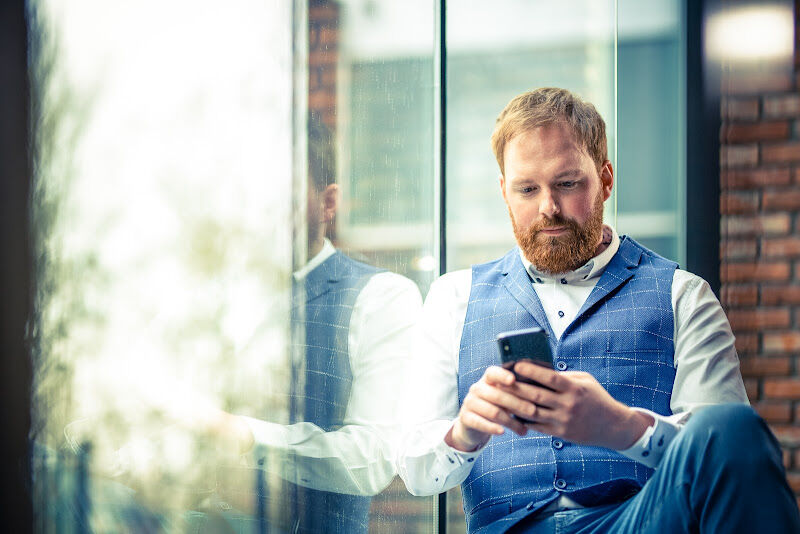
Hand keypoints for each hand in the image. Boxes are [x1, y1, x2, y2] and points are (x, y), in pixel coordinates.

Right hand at [445, 365, 531, 451]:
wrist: (473, 423)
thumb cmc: (496, 406)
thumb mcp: (505, 396)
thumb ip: (518, 392)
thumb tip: (542, 391)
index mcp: (487, 380)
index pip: (492, 373)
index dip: (502, 375)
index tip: (513, 380)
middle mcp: (477, 388)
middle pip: (497, 394)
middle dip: (517, 403)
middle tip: (533, 411)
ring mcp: (470, 402)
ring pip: (492, 411)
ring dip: (510, 421)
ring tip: (523, 430)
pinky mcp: (465, 417)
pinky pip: (480, 422)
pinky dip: (492, 428)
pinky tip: (502, 432)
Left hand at [500, 361, 652, 449]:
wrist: (612, 426)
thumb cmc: (596, 398)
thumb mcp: (585, 381)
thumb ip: (565, 376)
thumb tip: (540, 369)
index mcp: (574, 388)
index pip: (549, 377)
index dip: (532, 371)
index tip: (516, 365)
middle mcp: (568, 404)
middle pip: (536, 395)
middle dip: (516, 387)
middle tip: (500, 381)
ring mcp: (564, 420)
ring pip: (533, 412)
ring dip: (515, 404)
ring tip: (501, 397)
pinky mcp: (561, 433)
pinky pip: (537, 426)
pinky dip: (523, 419)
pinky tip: (512, 413)